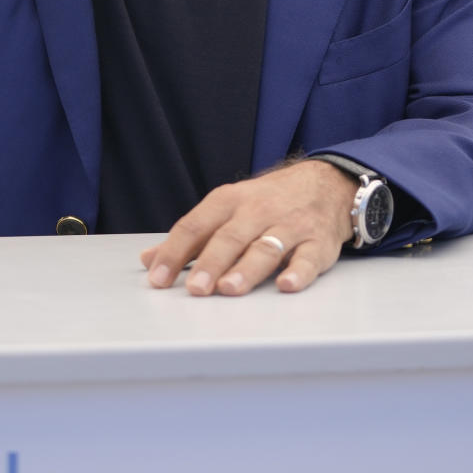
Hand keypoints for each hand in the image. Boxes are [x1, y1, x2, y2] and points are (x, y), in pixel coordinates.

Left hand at [140, 159, 354, 296]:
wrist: (324, 183)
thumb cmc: (266, 203)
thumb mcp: (226, 210)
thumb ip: (190, 238)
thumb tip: (148, 260)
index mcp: (228, 201)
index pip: (195, 225)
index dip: (175, 251)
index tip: (157, 278)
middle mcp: (257, 211)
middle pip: (229, 237)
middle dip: (211, 262)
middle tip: (195, 289)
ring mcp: (288, 226)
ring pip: (265, 247)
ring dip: (247, 268)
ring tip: (230, 288)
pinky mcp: (317, 242)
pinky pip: (308, 258)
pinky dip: (298, 271)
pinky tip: (287, 285)